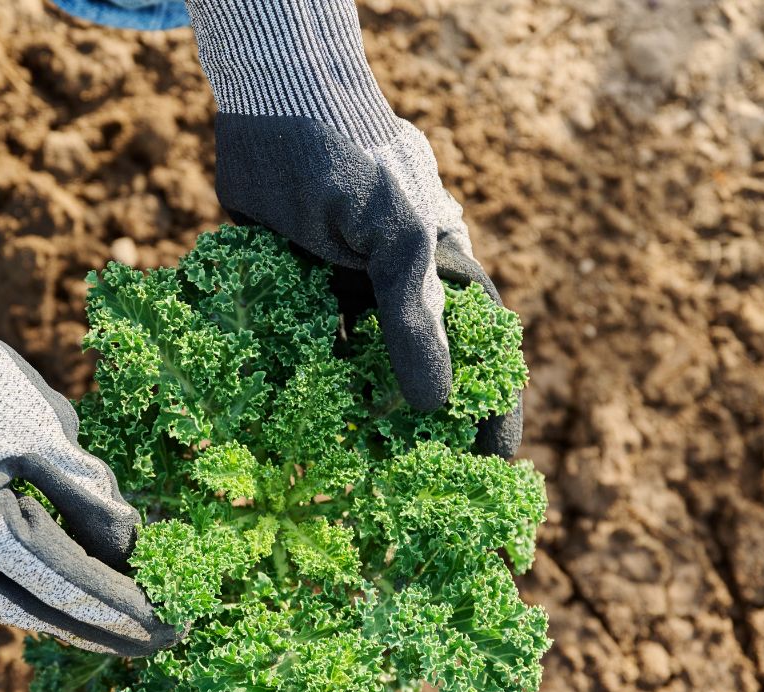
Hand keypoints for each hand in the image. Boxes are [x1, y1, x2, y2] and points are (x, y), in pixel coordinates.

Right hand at [0, 170, 177, 655]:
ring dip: (51, 615)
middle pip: (38, 612)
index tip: (167, 626)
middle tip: (150, 644)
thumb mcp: (45, 429)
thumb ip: (89, 491)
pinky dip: (8, 598)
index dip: (123, 608)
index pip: (69, 586)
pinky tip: (40, 598)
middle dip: (100, 629)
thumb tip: (133, 542)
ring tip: (104, 625)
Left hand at [187, 0, 522, 456]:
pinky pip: (296, 361)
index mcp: (445, 285)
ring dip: (348, 431)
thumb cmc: (352, 162)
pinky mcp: (290, 301)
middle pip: (416, 387)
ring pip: (354, 383)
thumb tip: (433, 408)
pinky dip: (291, 397)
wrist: (273, 106)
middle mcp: (397, 302)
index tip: (490, 492)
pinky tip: (279, 443)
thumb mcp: (396, 238)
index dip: (489, 431)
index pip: (482, 371)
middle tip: (404, 514)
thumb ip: (412, 320)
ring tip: (341, 498)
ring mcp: (344, 303)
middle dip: (413, 447)